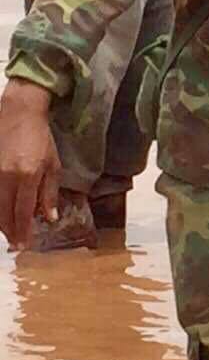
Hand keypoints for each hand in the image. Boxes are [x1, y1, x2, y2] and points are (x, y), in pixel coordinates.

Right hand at [0, 79, 61, 250]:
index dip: (23, 230)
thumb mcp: (52, 165)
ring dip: (1, 222)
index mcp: (26, 176)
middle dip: (10, 231)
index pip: (23, 211)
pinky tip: (2, 216)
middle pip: (4, 213)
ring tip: (10, 233)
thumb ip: (48, 193)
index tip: (24, 244)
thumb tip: (48, 217)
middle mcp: (6, 177)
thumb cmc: (40, 138)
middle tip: (17, 243)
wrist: (19, 114)